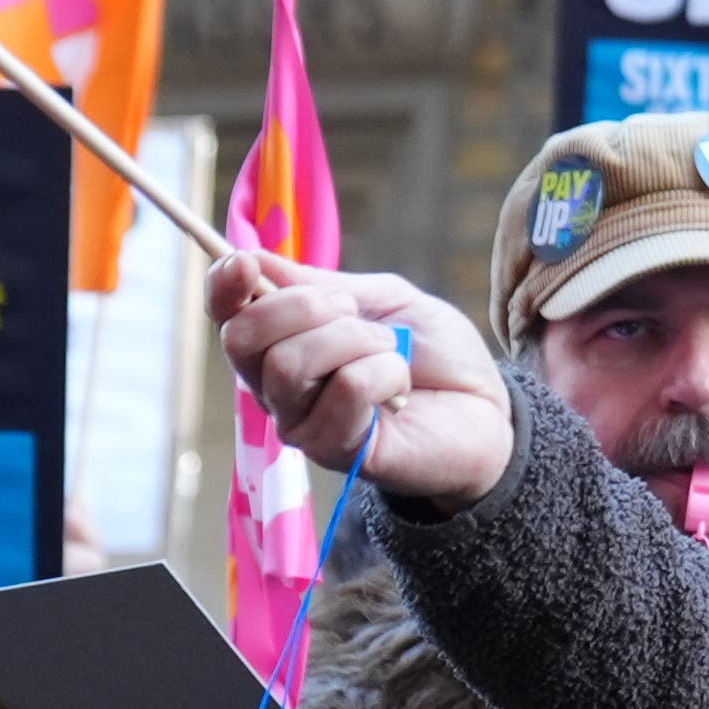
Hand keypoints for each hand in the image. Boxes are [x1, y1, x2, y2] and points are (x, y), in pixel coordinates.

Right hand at [211, 255, 511, 506]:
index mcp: (282, 343)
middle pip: (243, 339)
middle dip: (302, 306)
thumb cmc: (432, 353)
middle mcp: (278, 388)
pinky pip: (344, 389)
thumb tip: (251, 257)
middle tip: (351, 309)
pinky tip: (399, 387)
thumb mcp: (380, 299)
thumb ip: (320, 284)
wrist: (485, 407)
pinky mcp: (335, 451)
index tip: (244, 262)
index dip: (223, 286)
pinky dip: (384, 371)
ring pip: (290, 365)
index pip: (226, 316)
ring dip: (354, 339)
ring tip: (389, 350)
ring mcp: (301, 423)